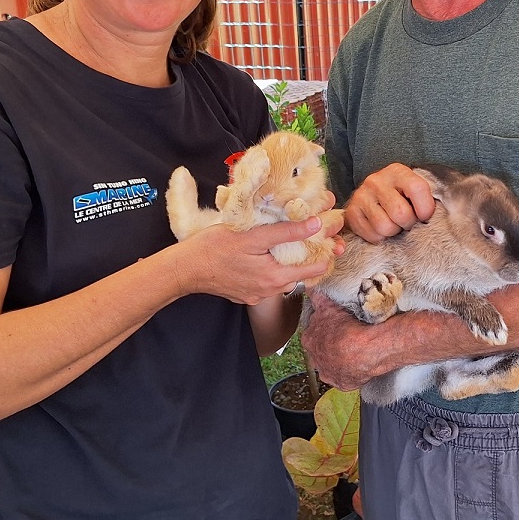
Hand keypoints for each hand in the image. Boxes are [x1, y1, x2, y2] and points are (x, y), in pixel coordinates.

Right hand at [176, 214, 342, 305]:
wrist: (184, 269)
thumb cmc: (215, 248)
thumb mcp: (253, 235)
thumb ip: (286, 232)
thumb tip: (316, 224)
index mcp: (275, 278)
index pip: (315, 269)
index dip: (327, 252)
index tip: (334, 237)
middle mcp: (269, 292)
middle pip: (300, 274)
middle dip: (312, 255)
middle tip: (322, 237)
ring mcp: (256, 295)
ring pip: (283, 277)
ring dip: (292, 261)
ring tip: (299, 242)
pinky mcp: (245, 294)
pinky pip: (267, 281)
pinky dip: (274, 268)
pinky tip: (271, 254)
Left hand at [301, 291, 387, 390]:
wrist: (365, 350)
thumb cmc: (348, 328)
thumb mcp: (329, 307)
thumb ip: (317, 298)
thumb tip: (308, 287)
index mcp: (309, 340)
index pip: (312, 334)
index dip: (324, 329)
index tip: (334, 327)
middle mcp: (315, 359)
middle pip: (319, 350)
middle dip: (329, 345)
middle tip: (345, 337)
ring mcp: (327, 372)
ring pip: (331, 364)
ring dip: (339, 359)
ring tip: (353, 351)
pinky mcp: (341, 383)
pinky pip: (344, 377)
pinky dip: (350, 371)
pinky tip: (358, 364)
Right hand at [344, 163, 434, 242]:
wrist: (371, 197)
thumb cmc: (401, 196)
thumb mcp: (415, 190)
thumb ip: (430, 196)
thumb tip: (452, 212)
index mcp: (398, 171)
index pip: (417, 189)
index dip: (425, 209)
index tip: (425, 216)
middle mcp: (377, 180)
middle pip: (401, 213)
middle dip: (408, 223)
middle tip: (406, 221)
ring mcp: (362, 196)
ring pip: (385, 227)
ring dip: (393, 232)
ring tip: (393, 224)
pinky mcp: (352, 212)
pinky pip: (372, 235)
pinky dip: (379, 237)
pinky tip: (380, 228)